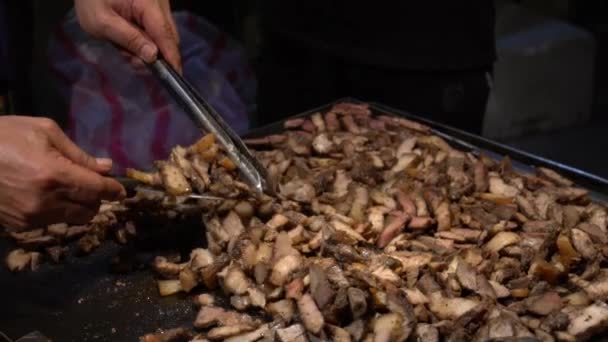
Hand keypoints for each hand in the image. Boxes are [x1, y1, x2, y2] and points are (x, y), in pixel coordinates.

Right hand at [0, 116, 125, 229]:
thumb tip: (106, 167)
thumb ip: (78, 154)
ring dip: (80, 206)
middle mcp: (46, 201)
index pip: (98, 190)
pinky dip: (58, 212)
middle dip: (97, 197)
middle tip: (94, 184)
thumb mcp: (44, 132)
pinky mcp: (18, 226)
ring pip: (74, 219)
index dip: (114, 190)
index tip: (122, 190)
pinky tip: (48, 196)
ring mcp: (31, 217)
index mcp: (55, 175)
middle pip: (90, 208)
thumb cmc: (3, 135)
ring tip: (70, 189)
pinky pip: (52, 223)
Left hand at [74, 0, 180, 71]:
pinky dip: (146, 37)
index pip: (165, 35)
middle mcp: (160, 2)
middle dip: (155, 54)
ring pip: (164, 33)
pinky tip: (129, 37)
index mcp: (147, 3)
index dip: (171, 57)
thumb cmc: (90, 0)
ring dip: (149, 46)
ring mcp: (159, 3)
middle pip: (169, 36)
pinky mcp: (156, 6)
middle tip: (132, 60)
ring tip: (123, 45)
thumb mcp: (102, 22)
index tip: (175, 75)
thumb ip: (129, 39)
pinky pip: (158, 27)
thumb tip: (153, 56)